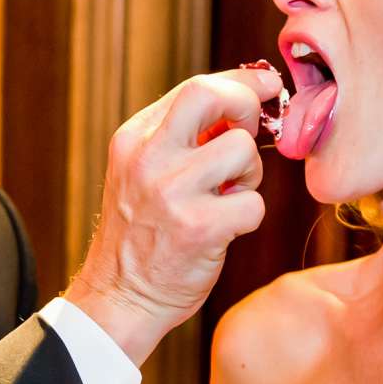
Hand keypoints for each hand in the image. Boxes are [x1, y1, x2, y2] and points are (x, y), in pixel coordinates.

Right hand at [64, 67, 283, 364]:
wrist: (119, 298)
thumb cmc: (143, 235)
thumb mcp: (144, 173)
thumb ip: (182, 138)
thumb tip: (241, 103)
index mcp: (134, 139)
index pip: (195, 88)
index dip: (239, 85)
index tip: (263, 89)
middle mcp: (148, 159)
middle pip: (212, 95)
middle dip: (246, 107)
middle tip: (251, 133)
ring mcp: (171, 193)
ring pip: (243, 150)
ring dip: (250, 174)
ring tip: (228, 196)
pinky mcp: (198, 229)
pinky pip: (254, 203)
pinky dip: (249, 216)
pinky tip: (226, 228)